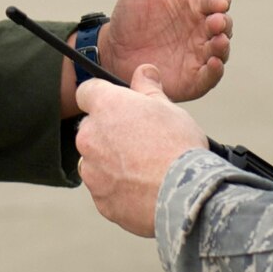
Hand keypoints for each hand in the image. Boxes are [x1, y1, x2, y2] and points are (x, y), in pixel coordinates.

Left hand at [75, 64, 207, 236]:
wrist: (185, 195)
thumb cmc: (179, 147)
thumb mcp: (168, 108)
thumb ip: (148, 88)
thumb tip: (144, 72)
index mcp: (105, 107)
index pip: (87, 92)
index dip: (102, 97)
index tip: (116, 106)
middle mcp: (90, 137)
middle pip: (91, 129)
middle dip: (109, 132)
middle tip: (139, 141)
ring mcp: (92, 171)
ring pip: (96, 161)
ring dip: (111, 162)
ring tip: (144, 169)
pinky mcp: (101, 200)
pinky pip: (105, 190)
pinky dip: (119, 189)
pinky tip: (144, 189)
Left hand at [100, 0, 231, 101]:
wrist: (112, 49)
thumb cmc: (132, 11)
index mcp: (196, 3)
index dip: (219, 1)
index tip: (216, 2)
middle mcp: (202, 28)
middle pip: (224, 24)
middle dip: (222, 24)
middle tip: (212, 23)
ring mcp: (199, 53)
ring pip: (222, 50)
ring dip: (223, 47)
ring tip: (215, 44)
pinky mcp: (193, 77)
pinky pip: (211, 76)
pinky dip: (215, 72)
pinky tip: (212, 64)